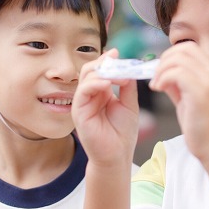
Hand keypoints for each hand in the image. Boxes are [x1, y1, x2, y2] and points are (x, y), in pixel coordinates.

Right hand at [72, 49, 139, 167]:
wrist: (117, 155)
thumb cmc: (122, 133)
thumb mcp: (129, 104)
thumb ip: (128, 86)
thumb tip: (129, 68)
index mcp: (102, 92)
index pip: (101, 69)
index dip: (108, 60)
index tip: (119, 53)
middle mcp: (90, 95)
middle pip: (91, 69)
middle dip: (104, 62)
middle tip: (118, 60)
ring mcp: (83, 102)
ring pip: (86, 77)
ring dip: (102, 72)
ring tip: (119, 75)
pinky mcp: (78, 111)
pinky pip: (83, 91)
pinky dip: (94, 84)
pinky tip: (107, 84)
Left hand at [149, 41, 208, 159]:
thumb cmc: (203, 128)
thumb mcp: (188, 100)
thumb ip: (178, 84)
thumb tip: (162, 72)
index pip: (190, 48)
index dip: (171, 56)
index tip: (161, 72)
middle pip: (184, 49)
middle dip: (164, 60)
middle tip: (156, 78)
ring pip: (178, 59)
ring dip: (161, 70)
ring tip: (156, 86)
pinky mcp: (202, 92)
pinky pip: (176, 73)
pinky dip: (162, 78)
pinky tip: (158, 89)